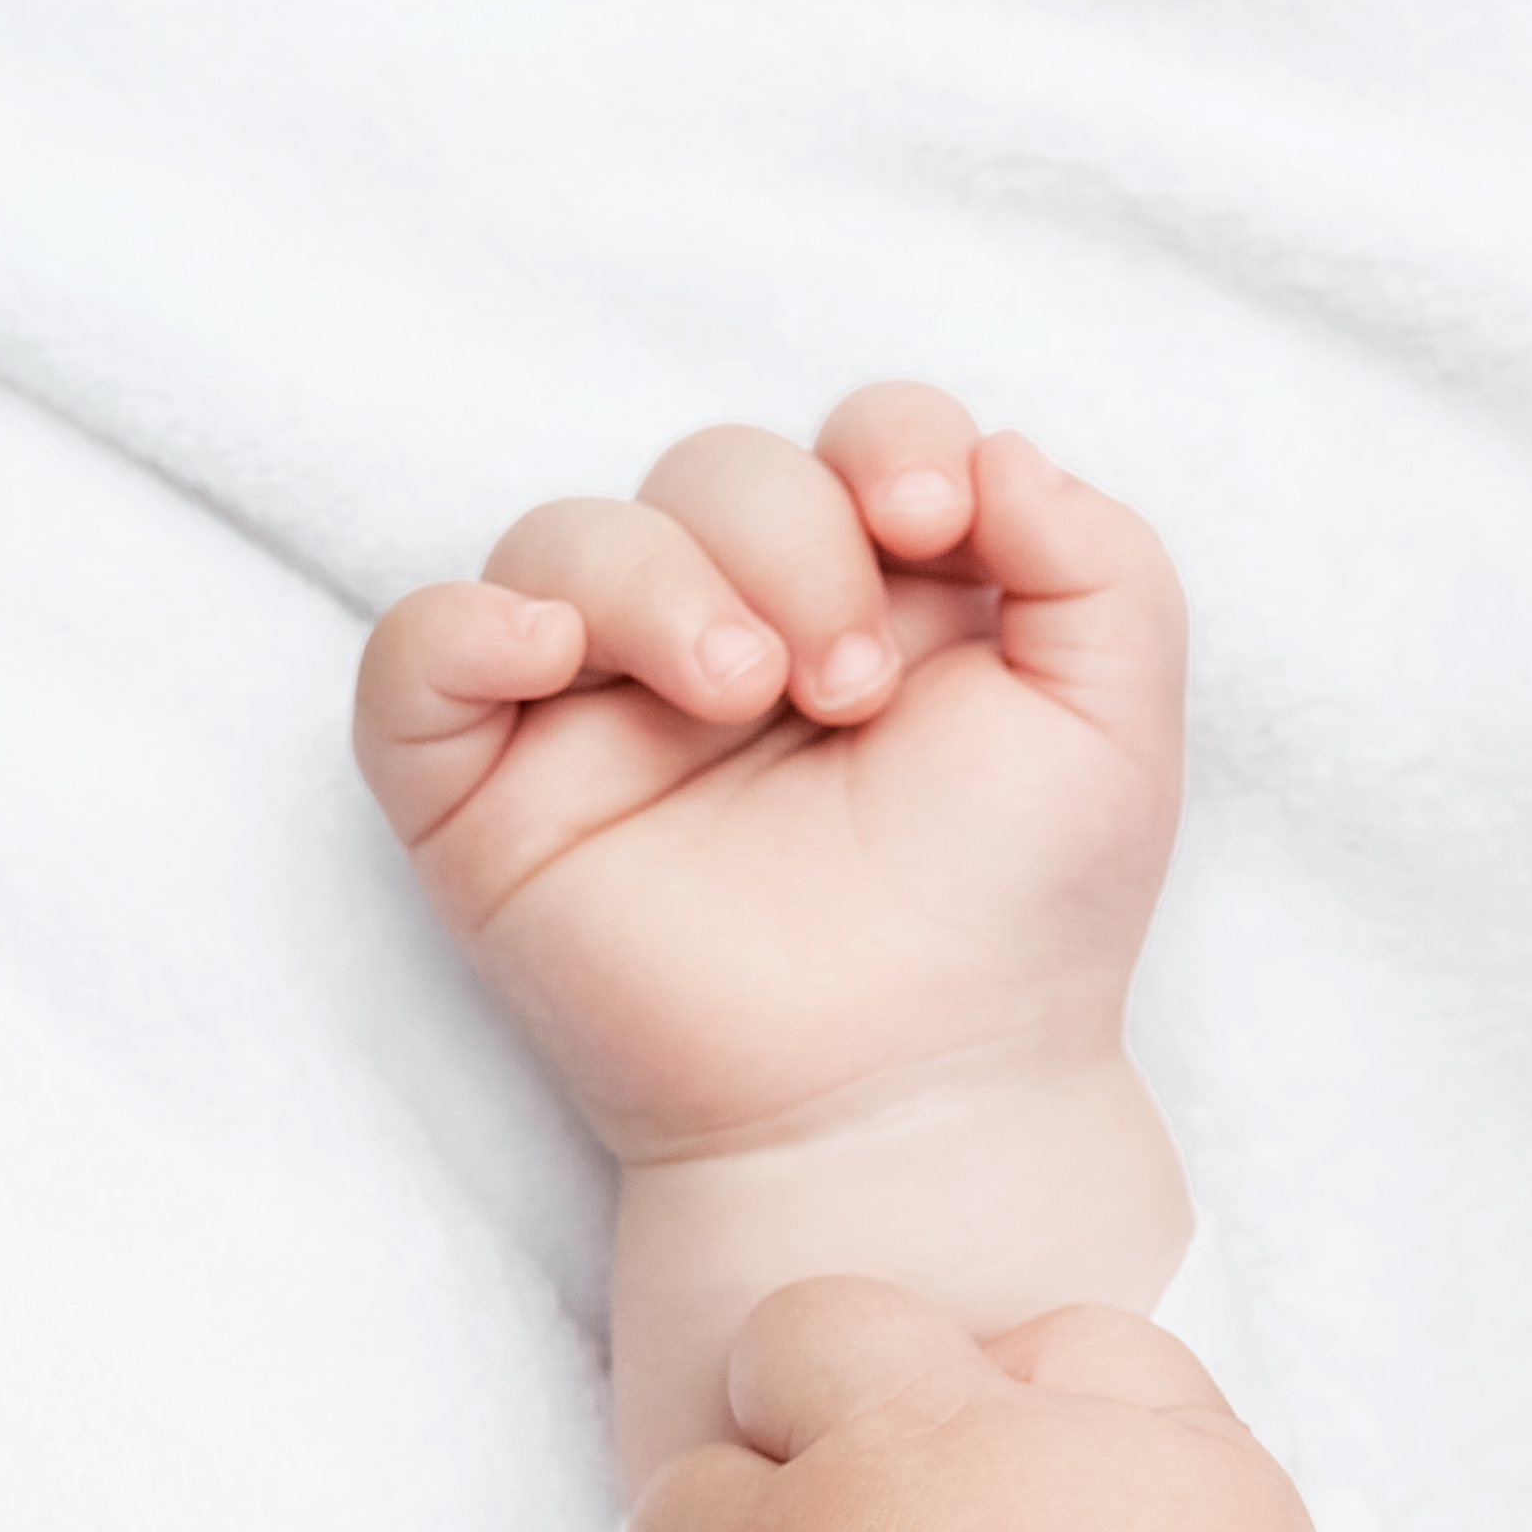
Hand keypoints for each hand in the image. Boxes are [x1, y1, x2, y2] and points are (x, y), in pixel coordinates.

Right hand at [351, 385, 1182, 1166]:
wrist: (916, 1092)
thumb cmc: (1018, 922)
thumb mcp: (1116, 720)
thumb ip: (1101, 558)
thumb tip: (993, 452)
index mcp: (884, 600)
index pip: (856, 438)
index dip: (890, 439)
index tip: (933, 522)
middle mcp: (738, 636)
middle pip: (714, 468)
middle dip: (790, 539)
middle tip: (850, 687)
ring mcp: (605, 714)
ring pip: (566, 538)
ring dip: (658, 581)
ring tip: (743, 693)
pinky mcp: (493, 798)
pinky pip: (416, 655)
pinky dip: (462, 625)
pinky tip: (548, 652)